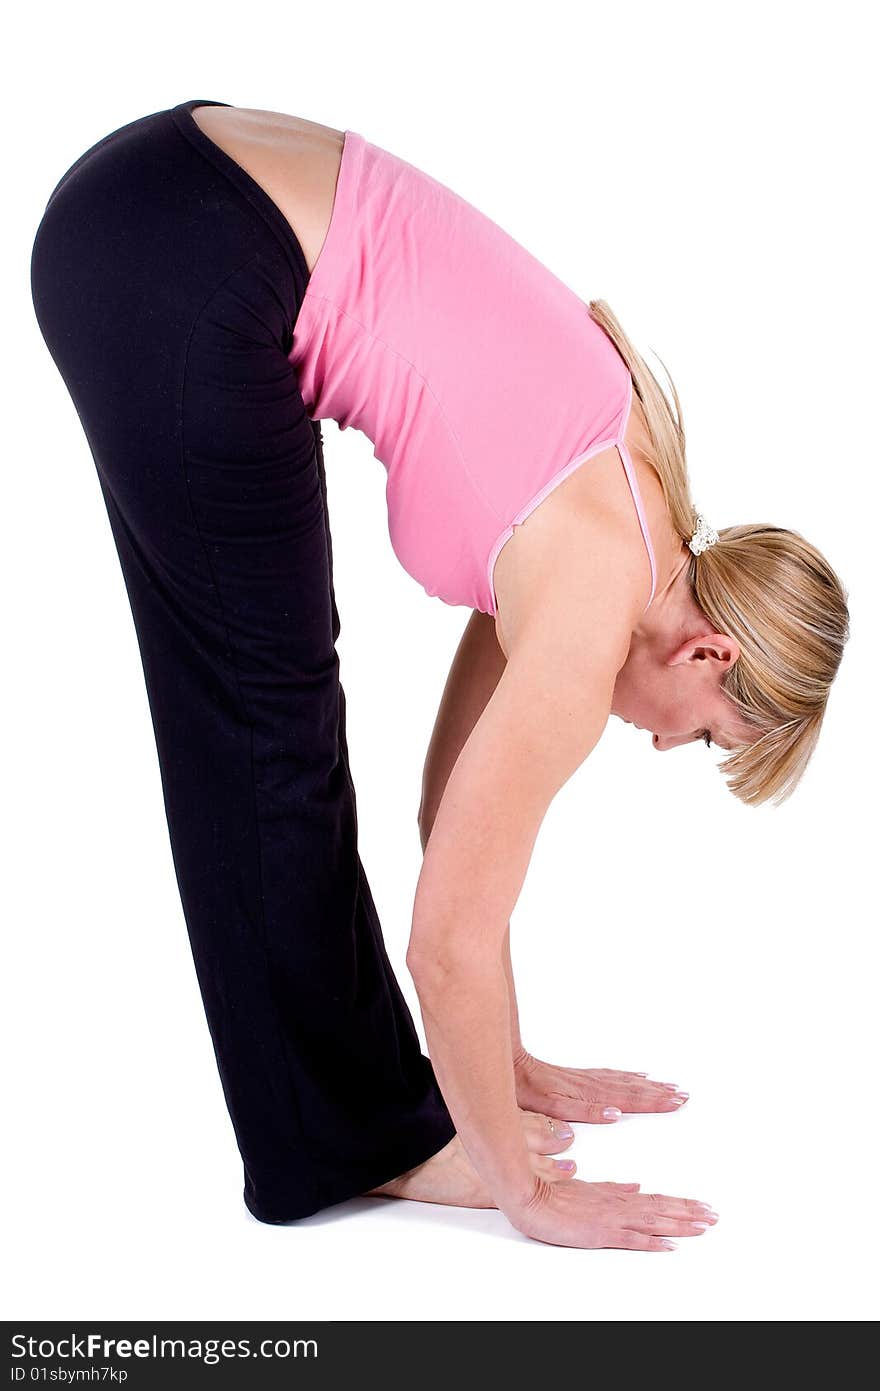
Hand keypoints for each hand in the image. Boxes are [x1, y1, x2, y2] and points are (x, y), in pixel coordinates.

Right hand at [507, 1176, 718, 1250]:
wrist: (527, 1195)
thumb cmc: (551, 1191)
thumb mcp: (586, 1189)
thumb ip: (612, 1189)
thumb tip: (637, 1186)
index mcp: (615, 1196)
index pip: (655, 1200)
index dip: (680, 1204)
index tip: (702, 1207)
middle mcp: (617, 1205)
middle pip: (661, 1209)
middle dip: (690, 1213)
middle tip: (715, 1216)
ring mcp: (610, 1219)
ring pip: (653, 1221)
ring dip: (681, 1224)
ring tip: (705, 1226)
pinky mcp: (599, 1233)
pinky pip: (632, 1239)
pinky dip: (653, 1242)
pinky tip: (670, 1245)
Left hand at [513, 1049, 689, 1123]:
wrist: (506, 1065)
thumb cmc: (522, 1090)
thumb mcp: (549, 1106)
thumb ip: (582, 1111)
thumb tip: (614, 1114)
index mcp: (586, 1096)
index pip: (627, 1100)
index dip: (652, 1103)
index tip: (676, 1103)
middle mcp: (589, 1085)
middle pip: (630, 1089)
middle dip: (658, 1094)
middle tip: (684, 1096)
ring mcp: (583, 1079)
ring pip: (623, 1081)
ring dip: (648, 1085)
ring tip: (670, 1087)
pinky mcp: (576, 1077)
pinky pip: (610, 1075)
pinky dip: (628, 1077)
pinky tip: (638, 1076)